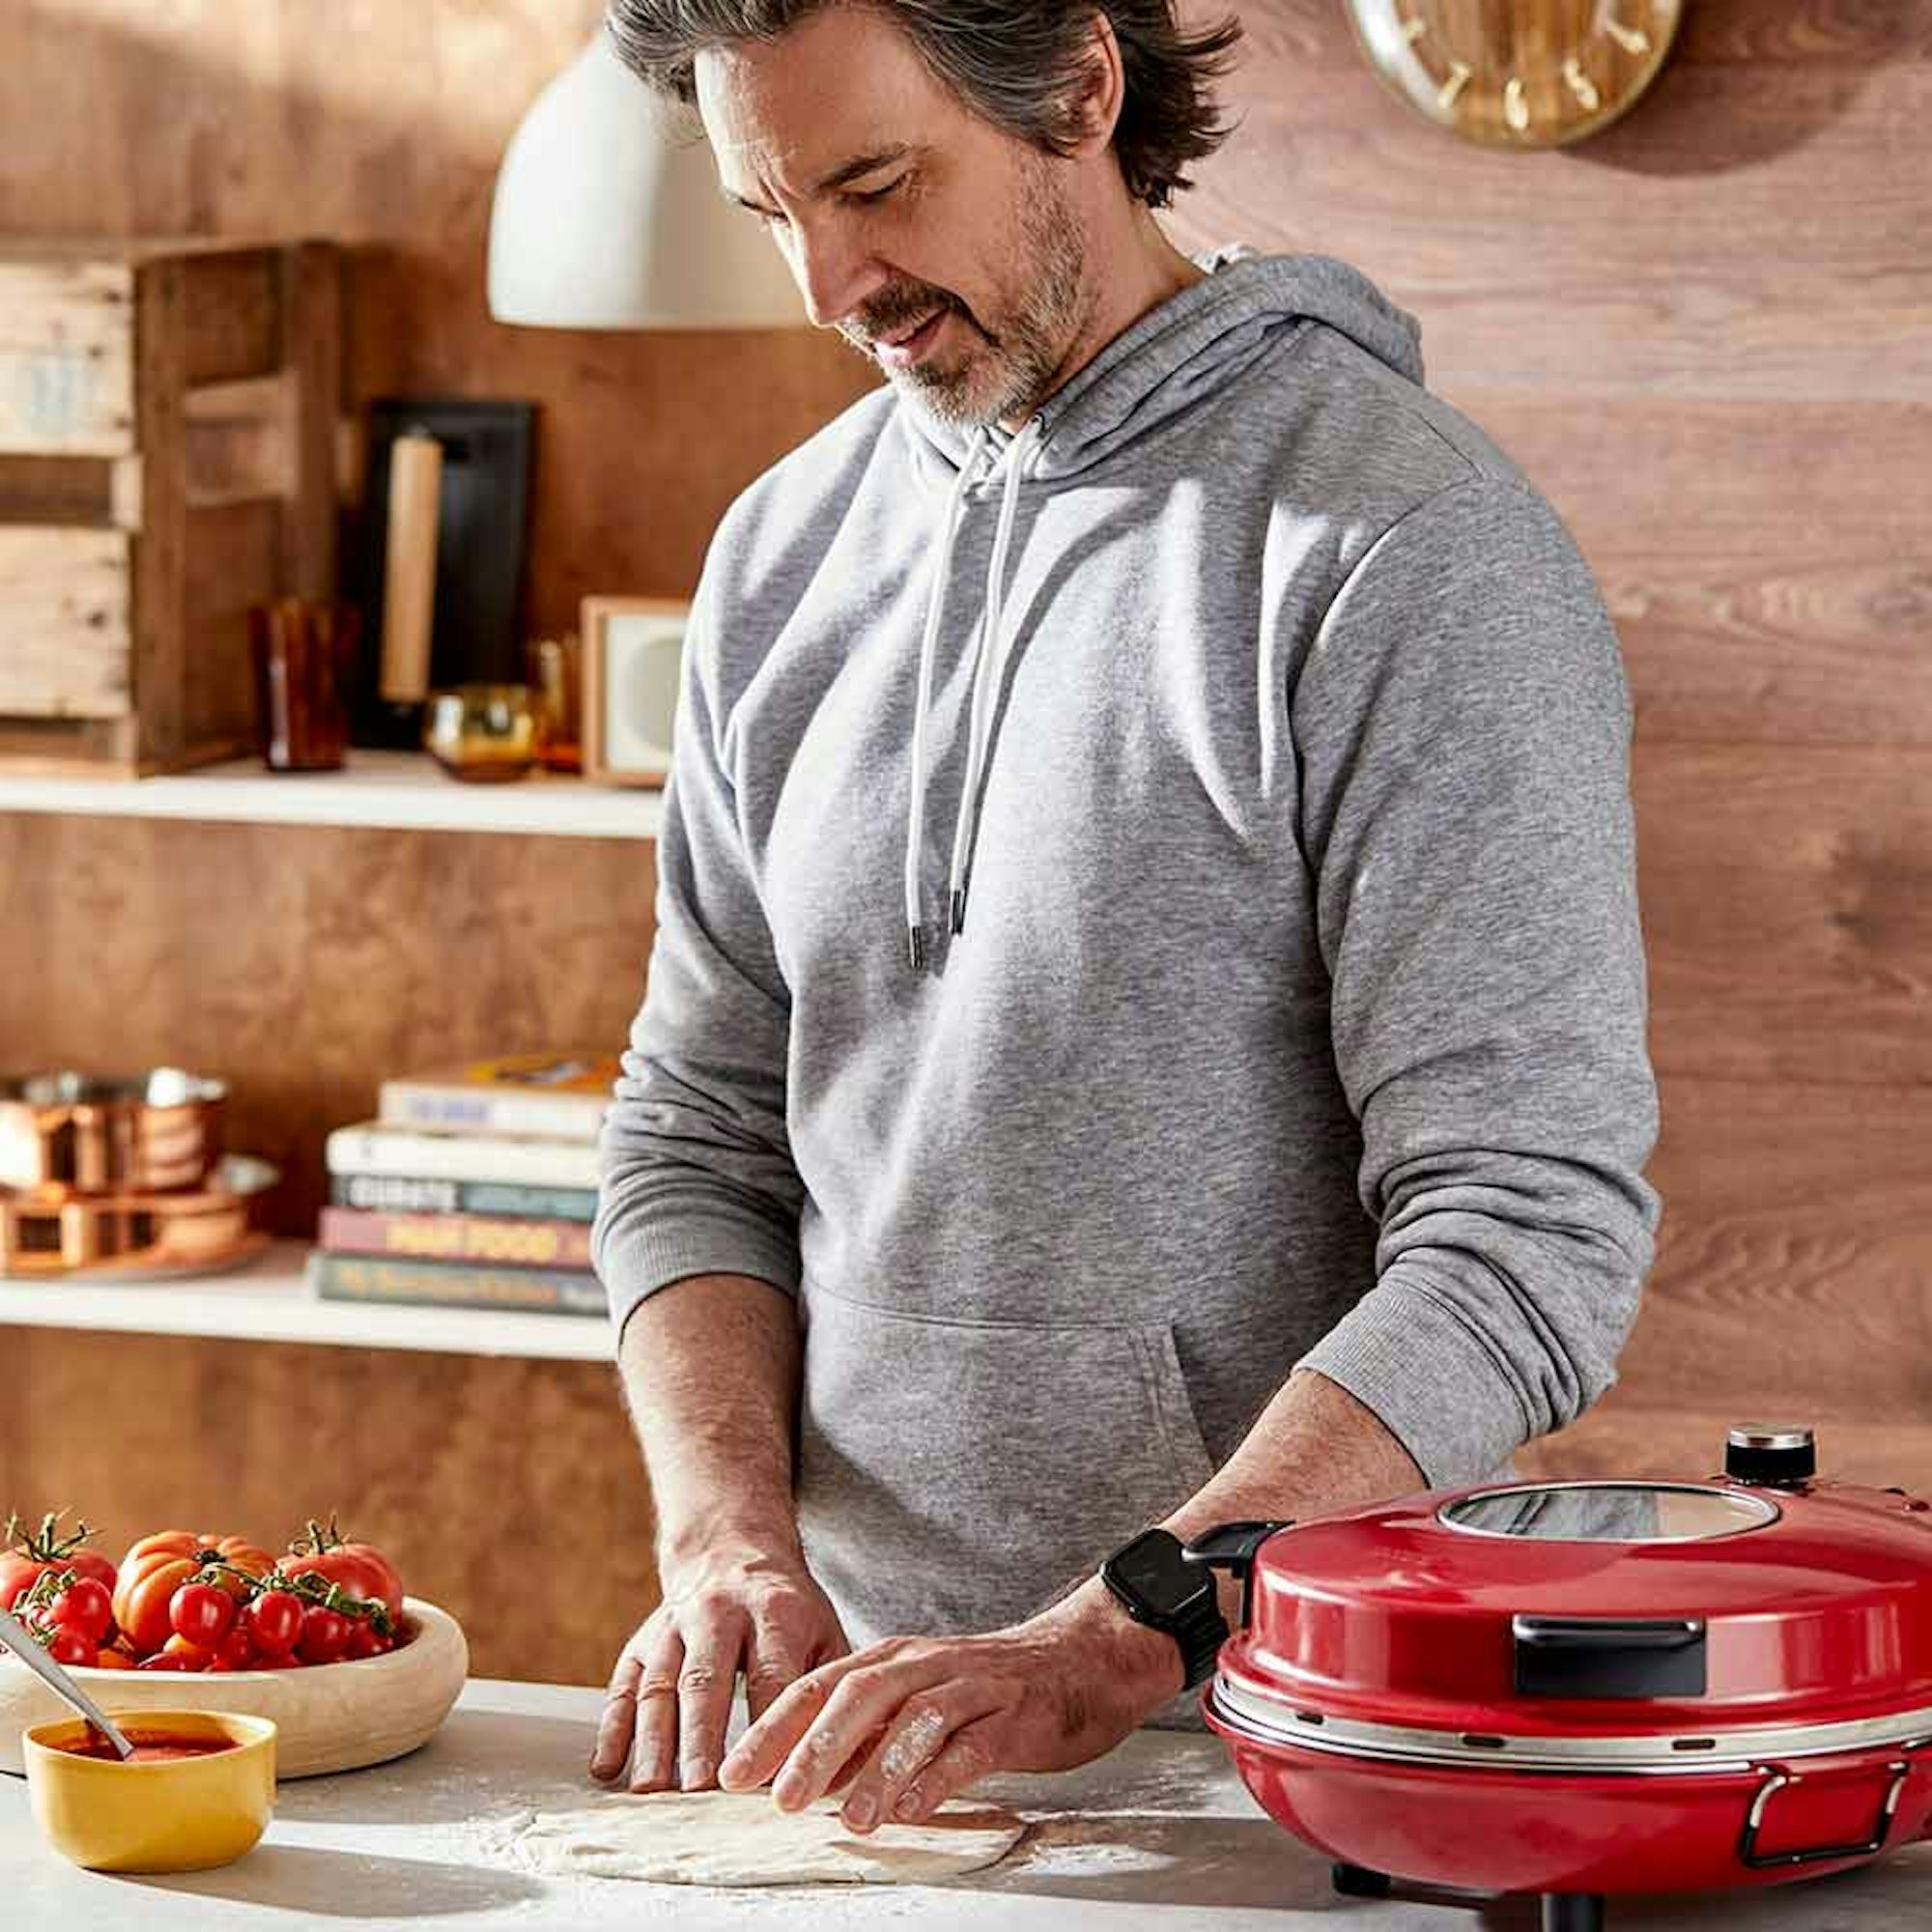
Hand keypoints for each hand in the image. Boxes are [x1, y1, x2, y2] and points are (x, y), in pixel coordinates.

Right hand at [589, 1538, 848, 1791]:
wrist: (731, 1548)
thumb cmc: (788, 1608)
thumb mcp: (824, 1629)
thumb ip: (833, 1688)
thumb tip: (850, 1759)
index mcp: (775, 1611)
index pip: (771, 1676)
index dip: (768, 1728)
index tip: (769, 1780)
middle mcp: (720, 1613)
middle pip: (707, 1679)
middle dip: (702, 1736)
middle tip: (700, 1791)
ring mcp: (675, 1626)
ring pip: (660, 1685)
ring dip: (653, 1741)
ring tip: (652, 1793)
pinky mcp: (642, 1640)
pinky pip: (622, 1685)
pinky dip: (612, 1727)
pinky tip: (607, 1769)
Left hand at [714, 1578, 1183, 1831]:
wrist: (1080, 1659)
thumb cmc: (989, 1689)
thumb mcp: (918, 1699)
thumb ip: (867, 1730)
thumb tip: (802, 1775)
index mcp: (893, 1658)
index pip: (819, 1684)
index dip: (773, 1726)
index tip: (733, 1771)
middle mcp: (925, 1664)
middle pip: (858, 1695)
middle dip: (812, 1745)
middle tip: (777, 1797)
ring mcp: (971, 1686)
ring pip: (914, 1719)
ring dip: (876, 1768)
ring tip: (848, 1819)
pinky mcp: (1013, 1714)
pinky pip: (972, 1746)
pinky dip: (939, 1776)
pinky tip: (915, 1808)